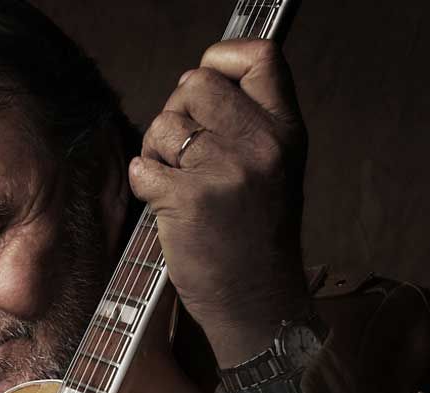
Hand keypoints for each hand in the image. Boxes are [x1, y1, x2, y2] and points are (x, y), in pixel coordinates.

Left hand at [128, 39, 310, 367]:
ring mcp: (227, 171)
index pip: (259, 56)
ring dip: (156, 152)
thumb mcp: (274, 168)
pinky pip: (142, 166)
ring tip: (178, 183)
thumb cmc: (255, 235)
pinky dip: (143, 184)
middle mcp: (263, 144)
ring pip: (162, 125)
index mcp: (287, 131)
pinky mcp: (190, 199)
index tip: (207, 86)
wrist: (256, 300)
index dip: (220, 60)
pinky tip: (165, 205)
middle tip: (184, 153)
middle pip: (194, 84)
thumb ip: (247, 122)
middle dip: (176, 114)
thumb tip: (192, 83)